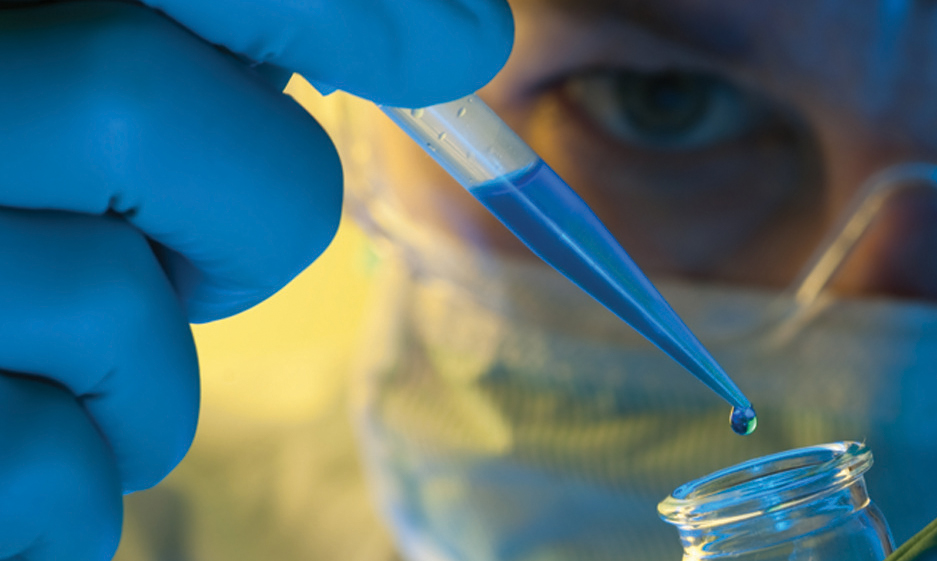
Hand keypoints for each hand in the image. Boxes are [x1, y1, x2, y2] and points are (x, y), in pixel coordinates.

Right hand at [0, 1, 511, 557]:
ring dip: (149, 369)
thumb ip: (191, 56)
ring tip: (64, 374)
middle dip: (245, 200)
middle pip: (131, 97)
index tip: (460, 48)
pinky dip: (80, 485)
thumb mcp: (58, 106)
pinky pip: (55, 464)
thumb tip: (461, 35)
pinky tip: (11, 457)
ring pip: (113, 300)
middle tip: (197, 261)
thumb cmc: (0, 229)